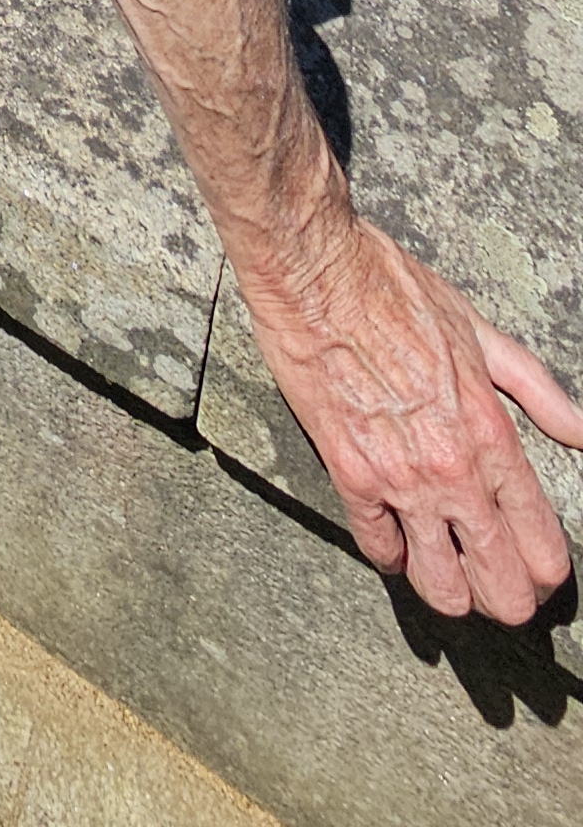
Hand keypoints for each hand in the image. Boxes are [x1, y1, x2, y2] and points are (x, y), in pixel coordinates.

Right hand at [245, 217, 582, 625]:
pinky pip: (378, 547)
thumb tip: (579, 432)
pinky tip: (398, 546)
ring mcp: (399, 478)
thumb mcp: (479, 330)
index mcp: (491, 433)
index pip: (539, 541)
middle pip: (498, 582)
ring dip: (452, 593)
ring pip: (439, 585)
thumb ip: (535, 388)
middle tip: (505, 597)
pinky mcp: (348, 474)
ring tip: (455, 585)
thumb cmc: (395, 290)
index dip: (548, 573)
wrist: (317, 273)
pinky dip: (392, 556)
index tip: (543, 575)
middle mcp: (451, 468)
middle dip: (509, 601)